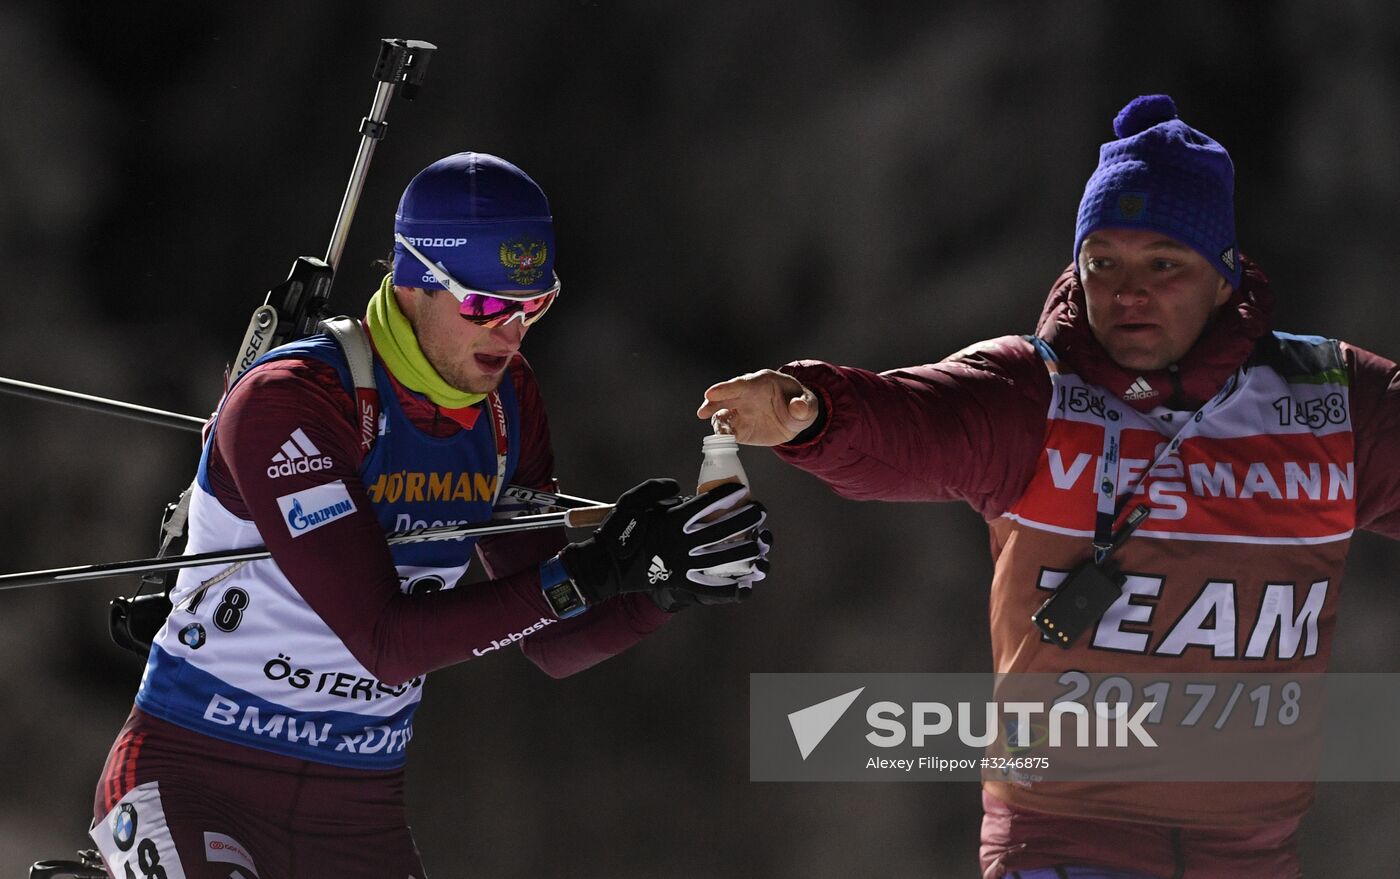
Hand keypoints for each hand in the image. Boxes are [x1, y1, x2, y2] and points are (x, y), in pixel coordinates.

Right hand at [560, 478, 770, 609]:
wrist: (606, 566)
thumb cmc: (617, 529)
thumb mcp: (632, 499)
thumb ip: (656, 488)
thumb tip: (679, 489)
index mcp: (672, 520)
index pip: (707, 504)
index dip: (728, 495)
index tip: (742, 490)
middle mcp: (682, 542)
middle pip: (723, 529)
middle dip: (746, 518)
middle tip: (760, 511)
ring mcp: (683, 565)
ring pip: (723, 558)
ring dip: (746, 550)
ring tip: (760, 544)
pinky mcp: (681, 582)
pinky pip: (710, 587)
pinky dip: (729, 588)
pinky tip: (746, 584)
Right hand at [697, 369, 818, 445]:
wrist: (797, 420)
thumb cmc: (801, 405)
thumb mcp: (808, 405)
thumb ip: (803, 406)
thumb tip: (798, 408)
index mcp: (761, 382)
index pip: (741, 384)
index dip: (726, 388)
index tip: (711, 393)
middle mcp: (746, 395)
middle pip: (725, 397)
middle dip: (713, 403)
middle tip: (703, 412)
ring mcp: (741, 411)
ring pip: (723, 414)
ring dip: (717, 422)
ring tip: (719, 431)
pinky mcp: (741, 428)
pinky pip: (728, 431)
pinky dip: (723, 436)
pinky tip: (722, 440)